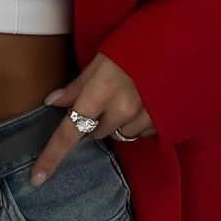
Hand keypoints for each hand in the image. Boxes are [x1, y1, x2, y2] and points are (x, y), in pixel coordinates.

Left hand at [32, 52, 155, 184]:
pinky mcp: (165, 123)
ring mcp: (146, 118)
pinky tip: (147, 101)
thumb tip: (52, 102)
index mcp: (101, 91)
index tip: (38, 178)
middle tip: (108, 95)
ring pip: (120, 135)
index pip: (70, 131)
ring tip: (131, 95)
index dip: (52, 156)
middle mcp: (123, 110)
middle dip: (96, 120)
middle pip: (96, 134)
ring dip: (119, 122)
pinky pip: (143, 133)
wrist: (183, 43)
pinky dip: (139, 123)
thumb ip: (78, 84)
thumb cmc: (138, 45)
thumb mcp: (103, 58)